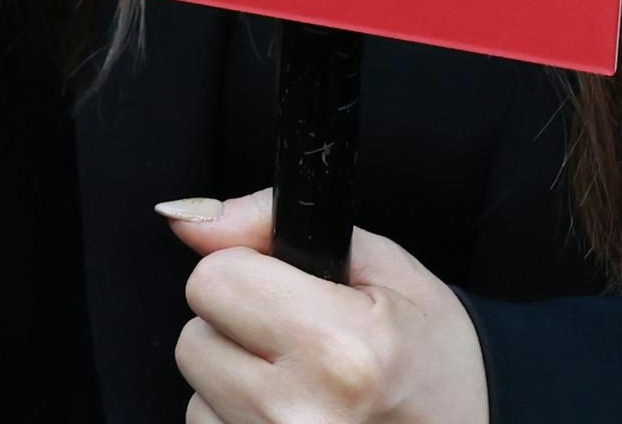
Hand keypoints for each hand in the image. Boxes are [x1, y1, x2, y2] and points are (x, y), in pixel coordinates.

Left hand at [158, 190, 486, 423]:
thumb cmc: (433, 358)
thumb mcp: (382, 266)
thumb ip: (274, 227)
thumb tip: (188, 217)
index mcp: (340, 349)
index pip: (214, 281)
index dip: (247, 271)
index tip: (290, 288)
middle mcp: (301, 414)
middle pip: (194, 340)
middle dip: (238, 328)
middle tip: (302, 340)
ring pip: (196, 391)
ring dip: (235, 381)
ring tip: (303, 384)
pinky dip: (238, 418)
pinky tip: (292, 413)